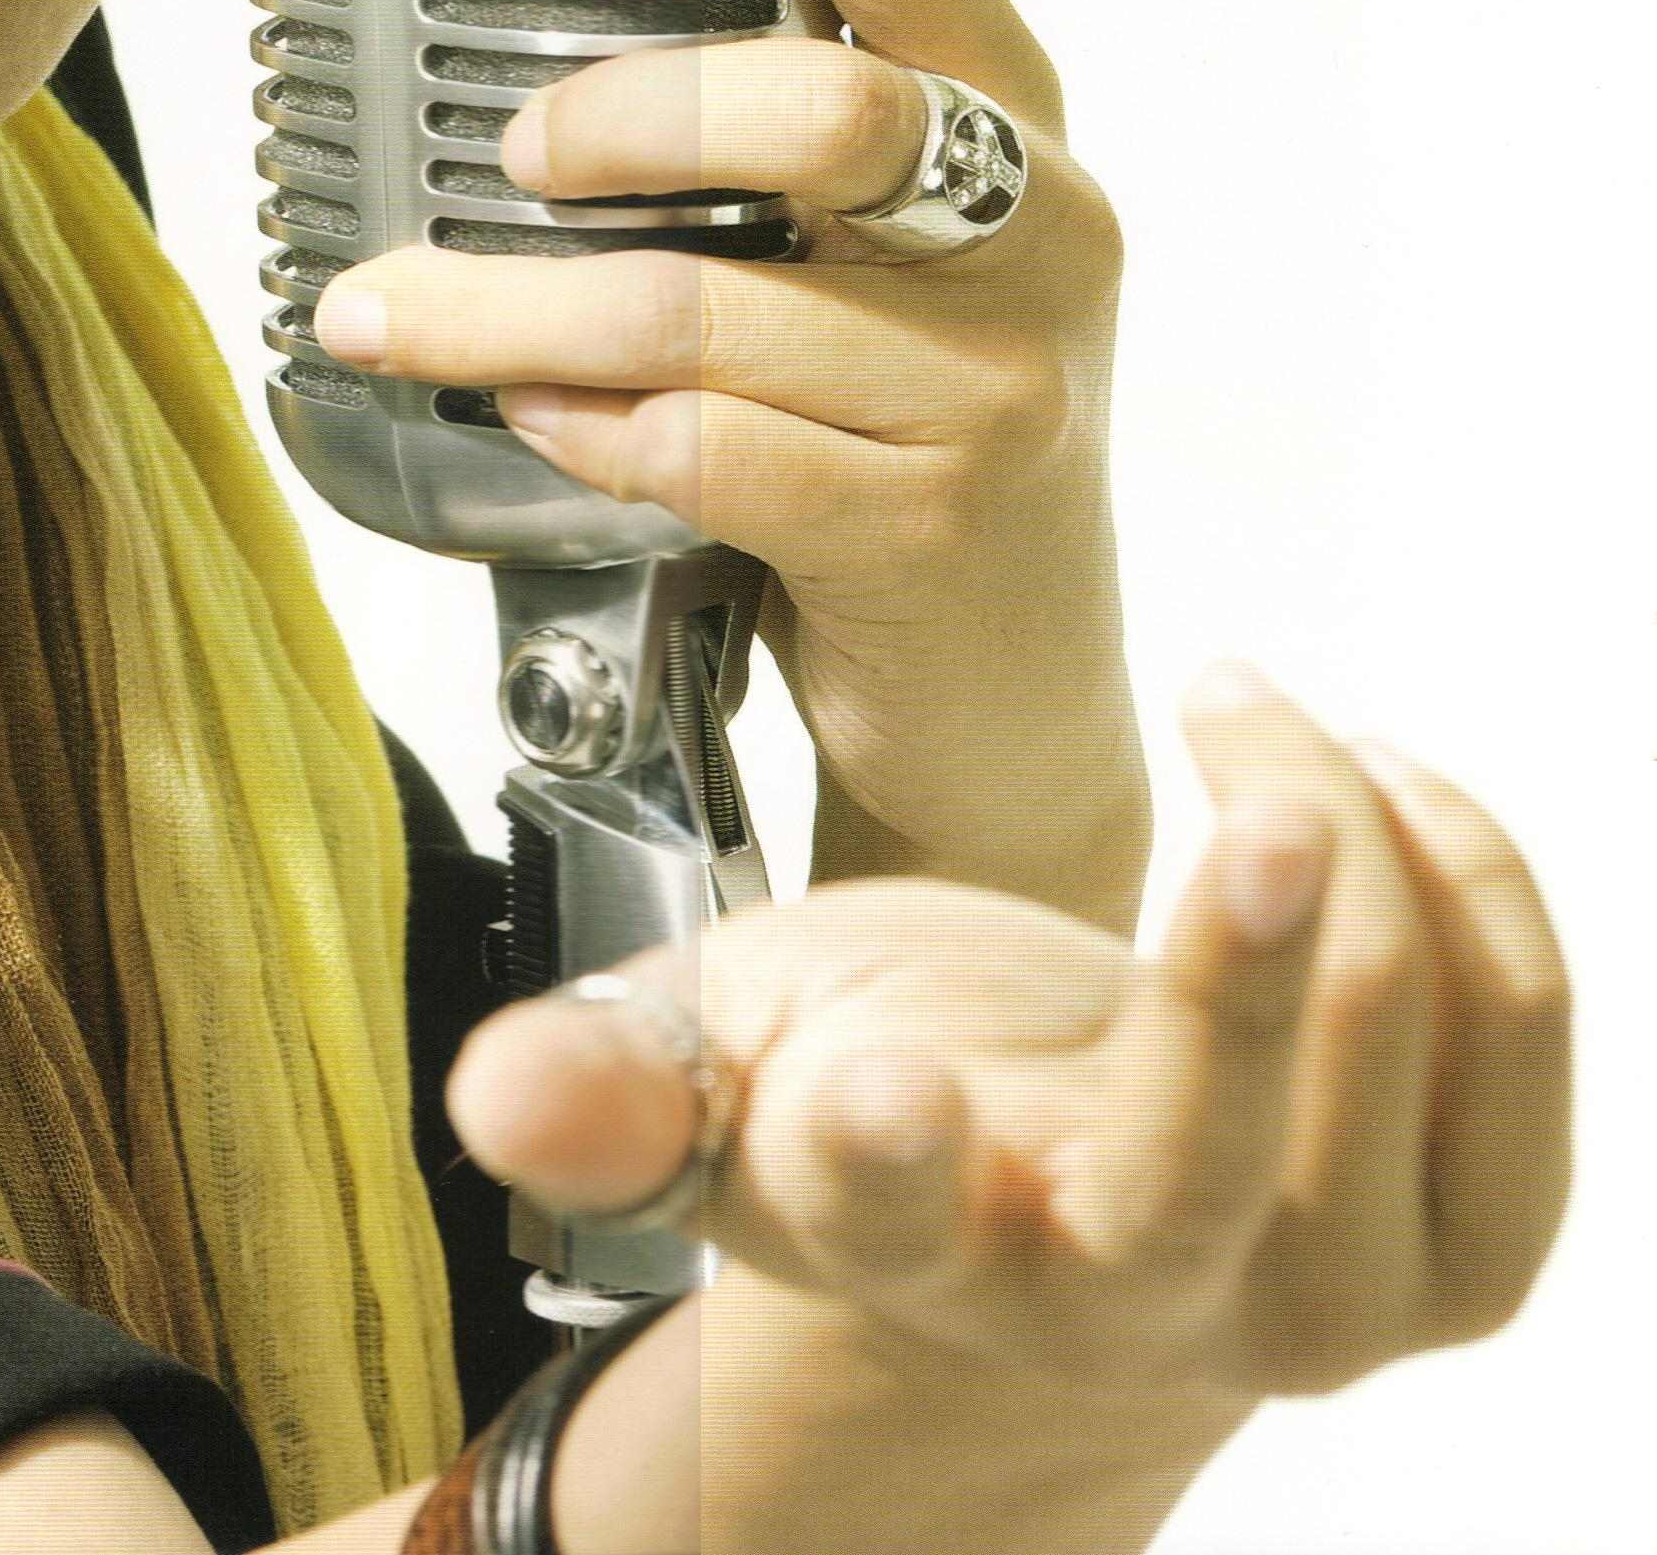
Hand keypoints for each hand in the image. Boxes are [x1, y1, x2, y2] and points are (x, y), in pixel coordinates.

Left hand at [307, 0, 1143, 921]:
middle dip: (616, 113)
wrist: (1007, 692)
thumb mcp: (867, 174)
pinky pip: (712, 452)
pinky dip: (585, 428)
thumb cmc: (904, 392)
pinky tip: (525, 423)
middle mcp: (1035, 221)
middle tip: (501, 149)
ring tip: (385, 310)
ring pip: (713, 304)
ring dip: (511, 306)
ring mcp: (1001, 387)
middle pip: (817, 98)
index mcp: (1003, 94)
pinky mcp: (937, 533)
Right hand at [449, 671, 1572, 1404]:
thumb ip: (607, 1071)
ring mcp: (1309, 1297)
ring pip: (1392, 1084)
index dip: (878, 1155)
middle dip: (1237, 990)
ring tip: (1255, 719)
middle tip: (1257, 804)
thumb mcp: (714, 1061)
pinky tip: (1373, 786)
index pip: (890, 1216)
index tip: (871, 1079)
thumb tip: (499, 1097)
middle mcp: (1121, 1299)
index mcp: (911, 1239)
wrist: (1046, 1207)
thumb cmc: (870, 1083)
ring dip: (1358, 857)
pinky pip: (1519, 1069)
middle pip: (1196, 1173)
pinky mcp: (1452, 1254)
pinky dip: (1470, 889)